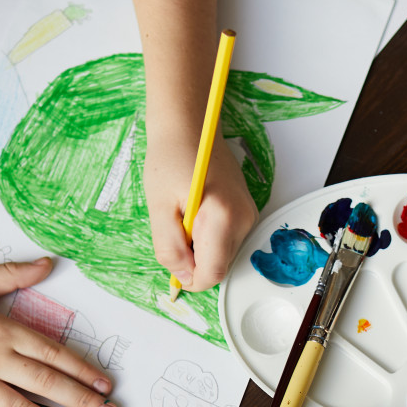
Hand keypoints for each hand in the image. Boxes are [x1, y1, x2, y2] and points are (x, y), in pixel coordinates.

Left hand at [144, 130, 255, 292]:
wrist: (190, 127)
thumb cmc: (171, 158)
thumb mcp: (158, 208)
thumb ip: (169, 247)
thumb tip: (182, 276)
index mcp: (222, 217)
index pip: (212, 273)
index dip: (190, 279)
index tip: (173, 268)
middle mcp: (243, 218)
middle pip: (218, 265)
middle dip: (193, 259)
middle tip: (174, 228)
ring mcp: (248, 215)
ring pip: (221, 253)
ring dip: (199, 246)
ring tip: (183, 214)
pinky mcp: (246, 211)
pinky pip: (225, 239)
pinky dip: (207, 235)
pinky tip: (195, 210)